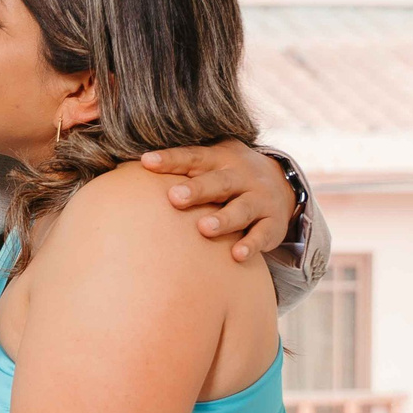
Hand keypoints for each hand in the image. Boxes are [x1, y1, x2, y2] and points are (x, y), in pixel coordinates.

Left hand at [140, 141, 298, 263]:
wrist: (282, 182)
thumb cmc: (228, 175)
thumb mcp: (210, 164)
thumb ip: (180, 168)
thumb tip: (130, 168)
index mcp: (220, 159)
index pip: (193, 157)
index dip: (171, 159)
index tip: (146, 162)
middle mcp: (240, 176)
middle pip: (218, 182)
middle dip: (197, 189)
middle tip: (174, 197)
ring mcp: (258, 199)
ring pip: (241, 208)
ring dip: (224, 219)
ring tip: (204, 228)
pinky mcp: (272, 223)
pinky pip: (262, 234)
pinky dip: (251, 244)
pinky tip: (236, 254)